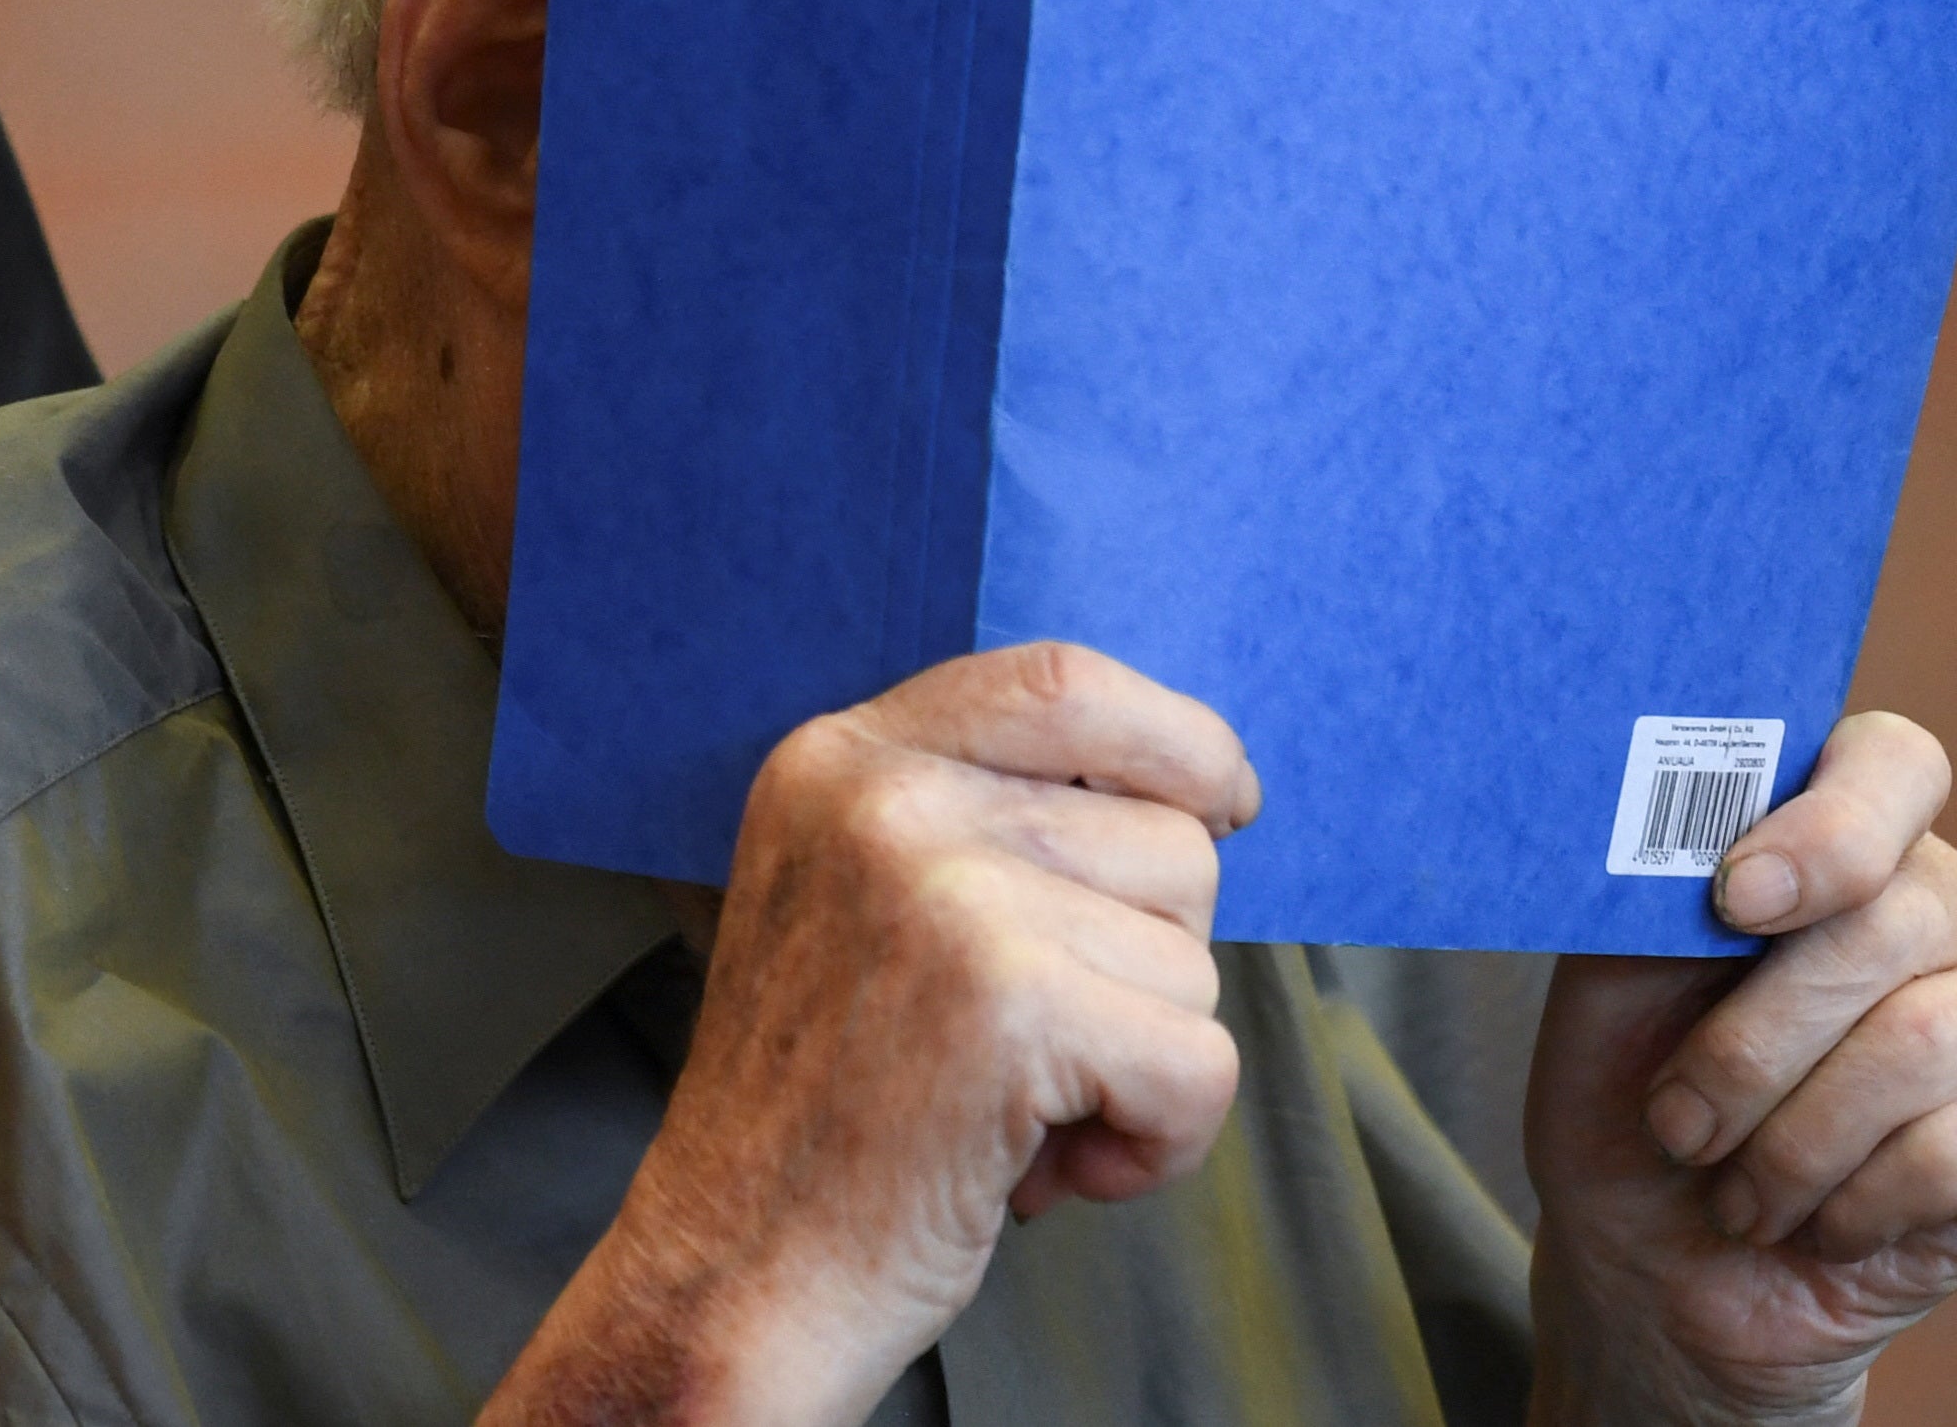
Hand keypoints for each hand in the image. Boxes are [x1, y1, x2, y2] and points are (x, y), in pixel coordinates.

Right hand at [483, 644, 1257, 1426]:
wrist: (733, 1274)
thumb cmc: (823, 1110)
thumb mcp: (858, 897)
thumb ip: (979, 817)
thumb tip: (1193, 793)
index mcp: (840, 759)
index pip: (1064, 682)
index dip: (1178, 740)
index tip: (1223, 805)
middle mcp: (883, 798)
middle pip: (1164, 833)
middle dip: (1150, 959)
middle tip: (1040, 1048)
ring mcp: (942, 890)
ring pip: (1192, 953)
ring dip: (1143, 1060)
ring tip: (1022, 1113)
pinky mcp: (1008, 1002)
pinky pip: (1200, 1060)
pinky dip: (1158, 1144)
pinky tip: (1053, 1172)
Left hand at [1523, 714, 1956, 1425]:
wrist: (1661, 1262)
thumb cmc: (1636, 1096)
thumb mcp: (1615, 976)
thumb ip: (1659, 883)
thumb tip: (1681, 833)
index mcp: (1844, 838)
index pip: (1892, 763)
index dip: (1825, 829)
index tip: (1732, 900)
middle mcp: (1951, 900)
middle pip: (1884, 923)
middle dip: (1751, 1046)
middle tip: (1678, 1125)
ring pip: (1919, 1043)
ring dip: (1791, 1142)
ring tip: (1738, 1191)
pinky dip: (1856, 1203)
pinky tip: (1821, 1222)